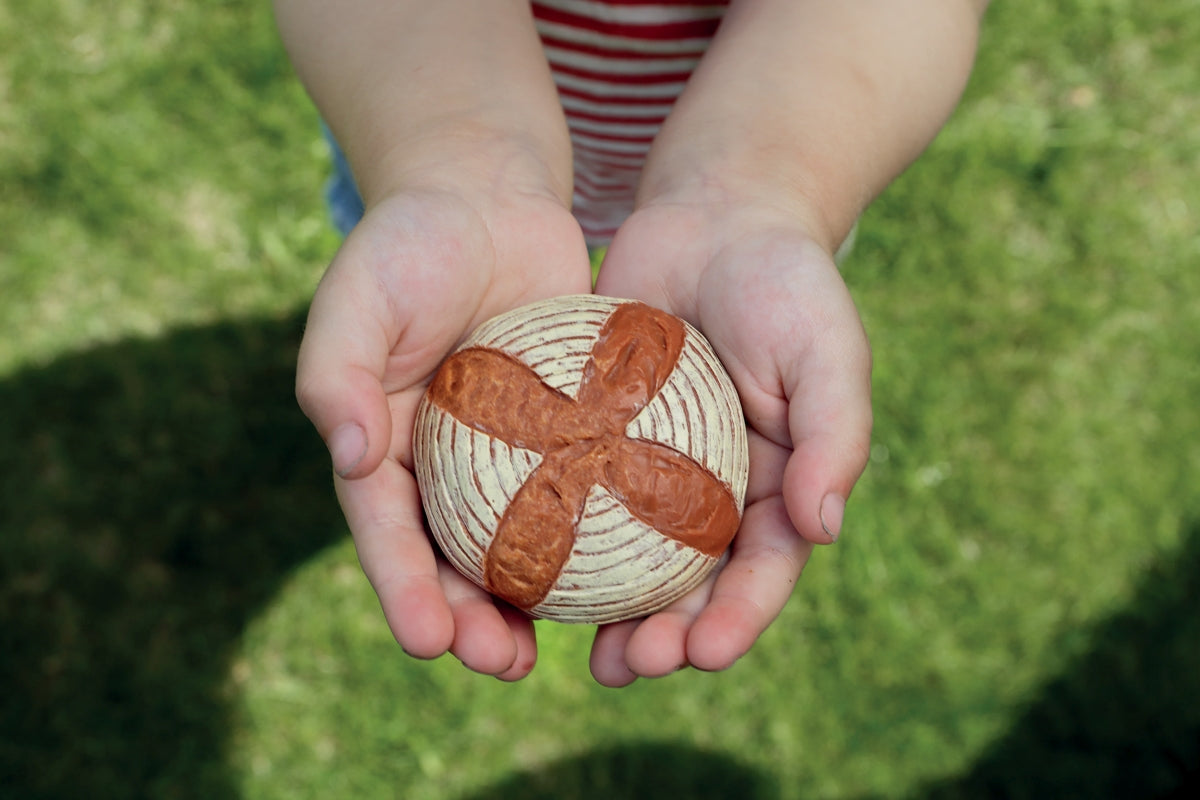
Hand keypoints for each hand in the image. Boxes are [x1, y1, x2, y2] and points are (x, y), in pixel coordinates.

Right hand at [296, 181, 591, 679]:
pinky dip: (593, 535)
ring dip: (534, 601)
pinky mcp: (559, 431)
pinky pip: (577, 491)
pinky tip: (628, 574)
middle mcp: (437, 461)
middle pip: (451, 558)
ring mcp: (500, 452)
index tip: (430, 643)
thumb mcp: (359, 295)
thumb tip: (348, 456)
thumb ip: (336, 373)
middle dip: (470, 622)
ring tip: (562, 648)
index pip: (385, 531)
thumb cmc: (411, 241)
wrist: (486, 197)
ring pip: (517, 542)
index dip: (404, 591)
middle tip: (503, 665)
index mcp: (378, 443)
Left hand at [590, 201, 872, 685]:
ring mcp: (653, 469)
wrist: (714, 216)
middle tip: (628, 667)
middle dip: (667, 637)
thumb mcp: (826, 348)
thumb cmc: (784, 280)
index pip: (764, 569)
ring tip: (580, 655)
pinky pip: (575, 494)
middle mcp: (716, 490)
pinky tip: (522, 569)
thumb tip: (825, 530)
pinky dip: (557, 536)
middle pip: (692, 584)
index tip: (706, 654)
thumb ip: (835, 434)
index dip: (740, 618)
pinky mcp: (599, 438)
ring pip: (629, 559)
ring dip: (607, 612)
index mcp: (779, 484)